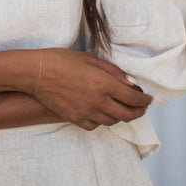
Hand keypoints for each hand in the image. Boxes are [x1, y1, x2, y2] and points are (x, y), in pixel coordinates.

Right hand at [32, 49, 152, 130]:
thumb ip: (113, 72)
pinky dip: (102, 121)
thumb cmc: (62, 60)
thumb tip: (131, 84)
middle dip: (138, 112)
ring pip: (112, 121)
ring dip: (121, 116)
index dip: (144, 100)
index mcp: (104, 84)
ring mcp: (86, 112)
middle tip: (141, 107)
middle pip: (127, 114)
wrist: (36, 72)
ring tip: (123, 109)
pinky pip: (95, 125)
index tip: (148, 99)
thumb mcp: (90, 59)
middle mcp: (98, 101)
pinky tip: (102, 113)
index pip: (133, 98)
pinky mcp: (74, 118)